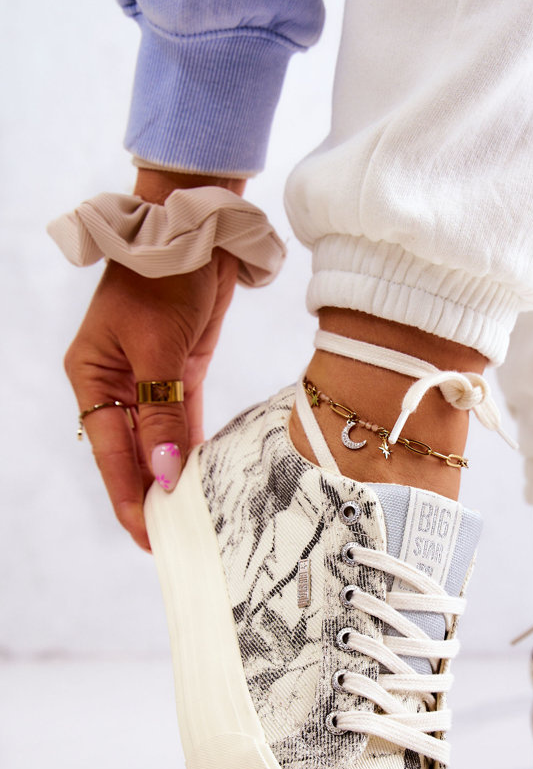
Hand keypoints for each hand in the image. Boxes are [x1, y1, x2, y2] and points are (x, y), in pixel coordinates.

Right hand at [64, 247, 239, 550]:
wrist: (196, 227)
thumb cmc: (162, 278)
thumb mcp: (159, 350)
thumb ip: (163, 415)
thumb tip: (164, 474)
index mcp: (91, 377)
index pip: (109, 454)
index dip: (130, 498)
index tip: (150, 539)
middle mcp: (116, 383)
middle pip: (133, 453)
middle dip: (153, 496)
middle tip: (179, 541)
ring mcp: (149, 378)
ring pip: (160, 441)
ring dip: (174, 477)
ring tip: (194, 520)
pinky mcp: (182, 370)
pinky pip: (184, 421)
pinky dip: (192, 449)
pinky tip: (203, 480)